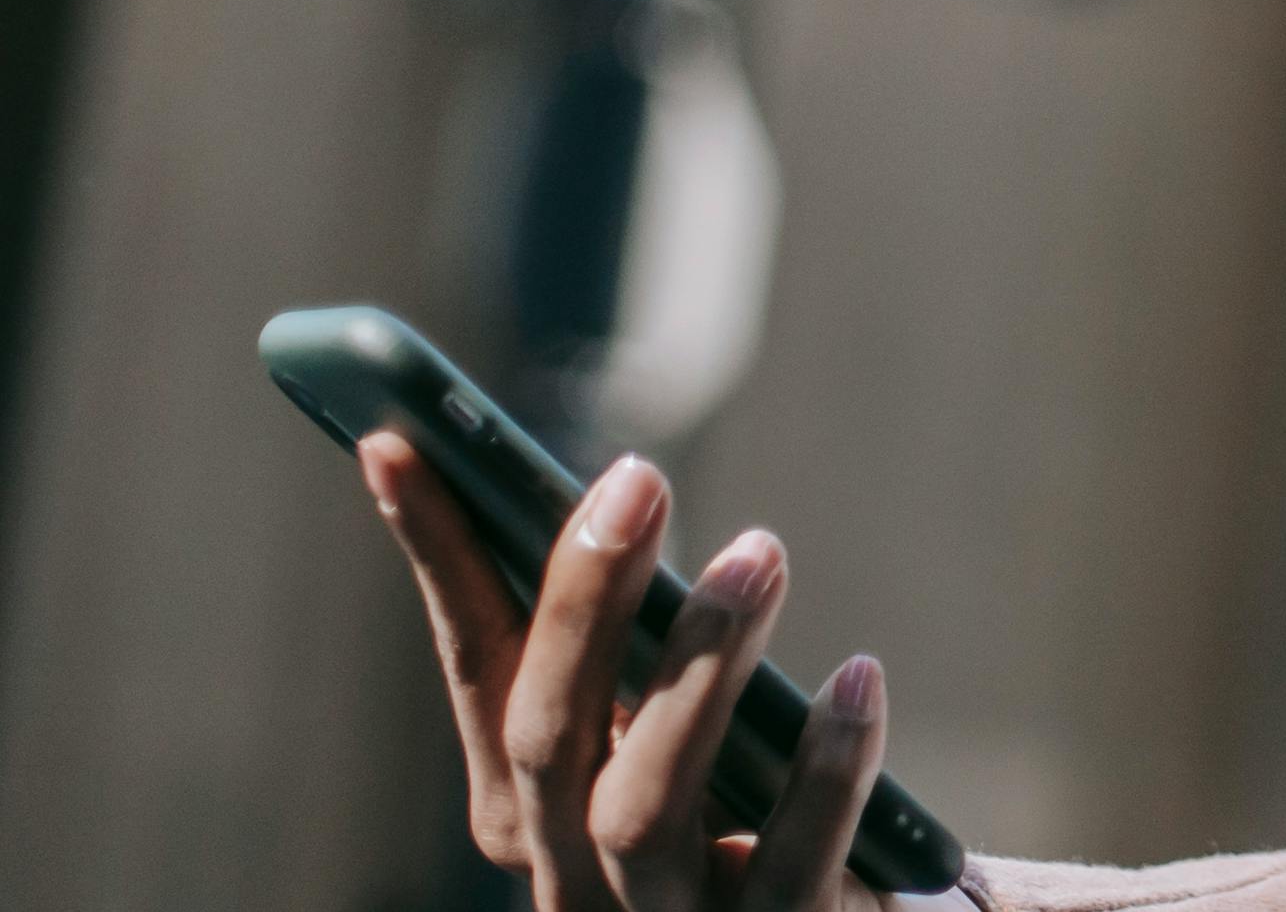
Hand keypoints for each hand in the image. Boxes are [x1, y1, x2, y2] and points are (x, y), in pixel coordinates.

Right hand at [362, 434, 899, 911]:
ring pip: (647, 804)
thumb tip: (614, 494)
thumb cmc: (728, 814)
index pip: (471, 663)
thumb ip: (630, 650)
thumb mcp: (656, 733)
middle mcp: (569, 877)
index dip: (438, 557)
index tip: (401, 440)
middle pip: (548, 735)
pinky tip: (860, 677)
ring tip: (761, 551)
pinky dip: (826, 768)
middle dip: (581, 603)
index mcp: (523, 808)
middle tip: (641, 477)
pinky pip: (796, 858)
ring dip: (699, 668)